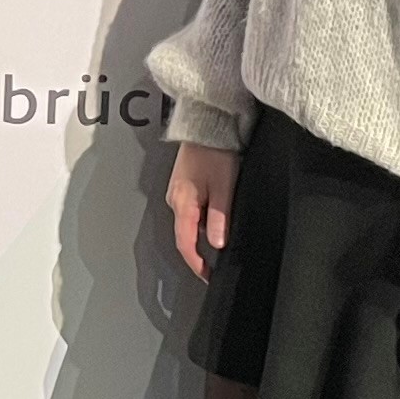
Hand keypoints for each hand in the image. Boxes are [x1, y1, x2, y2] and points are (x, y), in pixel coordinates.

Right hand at [168, 142, 238, 279]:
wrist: (207, 123)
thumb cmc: (215, 151)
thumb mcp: (224, 186)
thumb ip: (220, 217)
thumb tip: (217, 243)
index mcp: (183, 203)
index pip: (185, 243)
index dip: (196, 263)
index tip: (206, 275)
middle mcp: (175, 199)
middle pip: (184, 234)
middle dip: (199, 251)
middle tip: (216, 263)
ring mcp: (177, 191)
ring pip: (188, 222)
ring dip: (201, 234)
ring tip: (221, 240)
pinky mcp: (183, 184)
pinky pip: (190, 209)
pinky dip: (201, 219)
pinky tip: (215, 217)